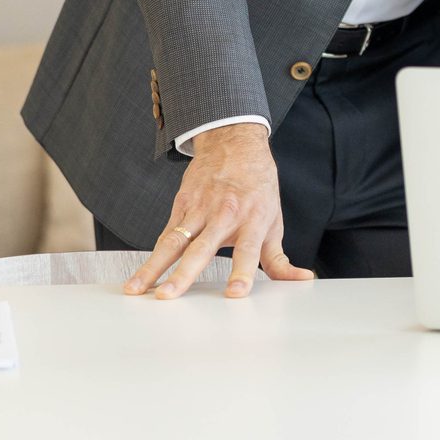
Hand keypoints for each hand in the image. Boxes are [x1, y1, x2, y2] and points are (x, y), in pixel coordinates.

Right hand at [124, 122, 314, 298]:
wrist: (234, 143)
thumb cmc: (258, 188)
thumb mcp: (274, 220)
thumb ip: (280, 258)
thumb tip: (302, 279)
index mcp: (253, 219)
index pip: (249, 250)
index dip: (243, 271)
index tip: (235, 293)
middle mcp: (225, 215)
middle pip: (202, 248)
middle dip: (184, 274)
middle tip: (169, 296)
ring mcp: (199, 209)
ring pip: (173, 242)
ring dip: (153, 267)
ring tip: (137, 290)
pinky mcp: (181, 205)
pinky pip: (165, 235)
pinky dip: (151, 256)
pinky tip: (139, 276)